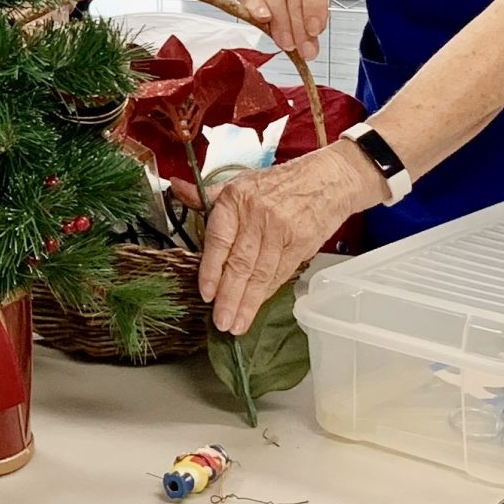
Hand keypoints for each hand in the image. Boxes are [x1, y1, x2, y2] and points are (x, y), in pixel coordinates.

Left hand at [195, 142, 387, 332]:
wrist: (328, 179)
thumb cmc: (280, 183)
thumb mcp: (240, 183)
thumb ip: (207, 195)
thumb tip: (175, 188)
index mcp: (236, 199)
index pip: (219, 241)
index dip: (211, 271)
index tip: (206, 294)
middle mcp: (257, 215)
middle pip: (240, 263)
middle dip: (229, 297)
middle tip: (222, 322)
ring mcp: (281, 230)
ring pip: (261, 273)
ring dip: (249, 302)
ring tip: (237, 324)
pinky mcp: (301, 243)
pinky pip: (281, 273)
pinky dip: (268, 292)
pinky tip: (258, 307)